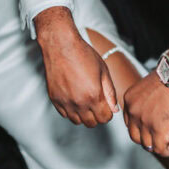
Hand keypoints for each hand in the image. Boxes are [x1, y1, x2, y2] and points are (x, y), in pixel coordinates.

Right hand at [35, 8, 117, 126]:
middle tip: (95, 102)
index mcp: (93, 95)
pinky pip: (64, 114)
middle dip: (96, 115)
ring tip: (84, 101)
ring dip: (83, 114)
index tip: (105, 105)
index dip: (107, 112)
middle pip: (91, 123)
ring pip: (77, 121)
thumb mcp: (103, 71)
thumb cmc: (82, 54)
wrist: (61, 45)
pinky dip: (70, 111)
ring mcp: (65, 102)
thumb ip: (110, 92)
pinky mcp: (54, 99)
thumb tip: (114, 108)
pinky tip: (74, 99)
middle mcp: (79, 102)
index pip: (105, 118)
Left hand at [123, 71, 168, 157]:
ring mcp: (145, 122)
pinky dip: (167, 151)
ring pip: (147, 145)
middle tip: (159, 138)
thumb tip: (153, 113)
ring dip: (159, 147)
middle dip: (147, 140)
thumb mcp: (147, 87)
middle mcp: (133, 112)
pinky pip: (160, 149)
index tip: (151, 130)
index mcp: (129, 101)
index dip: (141, 129)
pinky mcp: (159, 129)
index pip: (129, 123)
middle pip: (135, 137)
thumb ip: (145, 102)